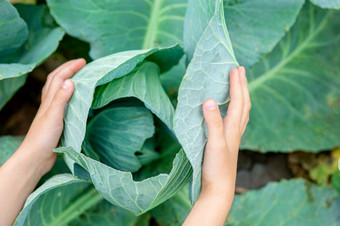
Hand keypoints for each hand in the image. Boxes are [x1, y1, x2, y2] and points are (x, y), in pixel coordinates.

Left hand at [0, 59, 85, 225]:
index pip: (59, 78)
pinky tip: (73, 98)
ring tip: (77, 75)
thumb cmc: (44, 137)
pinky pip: (61, 101)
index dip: (71, 67)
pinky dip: (67, 93)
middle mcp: (48, 103)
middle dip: (68, 69)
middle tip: (81, 64)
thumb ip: (61, 99)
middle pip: (56, 80)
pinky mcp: (55, 120)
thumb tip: (70, 81)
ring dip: (66, 79)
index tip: (84, 61)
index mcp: (49, 100)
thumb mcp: (54, 116)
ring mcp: (51, 111)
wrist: (36, 157)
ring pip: (57, 89)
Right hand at [184, 66, 250, 224]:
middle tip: (240, 70)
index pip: (237, 101)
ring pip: (242, 111)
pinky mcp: (228, 143)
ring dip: (242, 96)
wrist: (219, 188)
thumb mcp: (214, 143)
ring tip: (239, 85)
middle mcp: (236, 130)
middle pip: (244, 103)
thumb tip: (208, 100)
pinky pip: (237, 120)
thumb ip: (212, 122)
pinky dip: (237, 109)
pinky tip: (232, 111)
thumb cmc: (216, 167)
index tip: (235, 68)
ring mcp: (233, 137)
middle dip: (242, 85)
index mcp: (233, 128)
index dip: (236, 84)